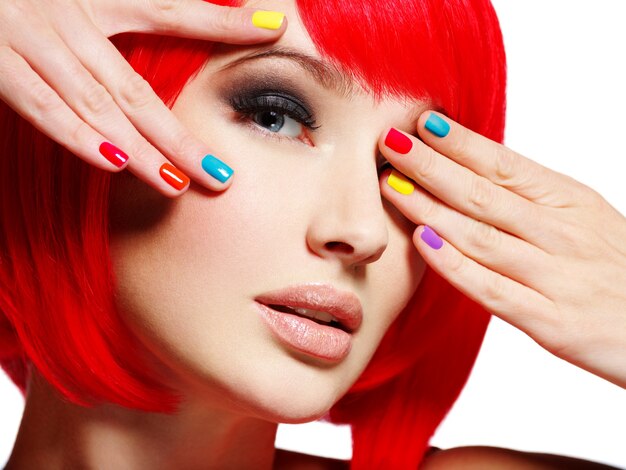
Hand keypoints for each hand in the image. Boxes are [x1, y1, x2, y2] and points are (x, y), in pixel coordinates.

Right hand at [0, 0, 286, 195]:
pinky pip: (39, 103)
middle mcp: (71, 16)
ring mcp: (32, 36)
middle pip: (139, 90)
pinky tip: (114, 164)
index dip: (225, 24)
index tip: (276, 30)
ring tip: (181, 185)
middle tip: (223, 177)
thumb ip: (115, 20)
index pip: (174, 11)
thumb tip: (146, 77)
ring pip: (100, 105)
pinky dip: (75, 134)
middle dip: (183, 137)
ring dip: (143, 150)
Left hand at [379, 112, 625, 388]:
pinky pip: (492, 290)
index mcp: (571, 203)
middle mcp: (562, 234)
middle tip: (389, 143)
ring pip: (480, 236)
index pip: (505, 165)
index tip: (421, 122)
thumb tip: (476, 169)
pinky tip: (423, 241)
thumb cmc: (618, 269)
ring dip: (430, 208)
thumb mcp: (585, 219)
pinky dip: (455, 265)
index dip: (461, 143)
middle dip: (431, 166)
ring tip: (391, 186)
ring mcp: (556, 278)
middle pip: (483, 194)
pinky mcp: (552, 323)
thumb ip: (534, 199)